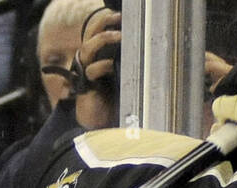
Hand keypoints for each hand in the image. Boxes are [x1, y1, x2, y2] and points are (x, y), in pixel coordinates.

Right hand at [75, 7, 122, 129]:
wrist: (100, 122)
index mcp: (96, 55)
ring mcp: (86, 71)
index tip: (120, 15)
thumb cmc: (113, 101)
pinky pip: (92, 70)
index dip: (106, 20)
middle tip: (118, 17)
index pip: (97, 30)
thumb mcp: (124, 79)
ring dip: (103, 39)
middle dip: (103, 22)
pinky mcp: (87, 85)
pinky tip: (112, 65)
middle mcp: (89, 60)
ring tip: (119, 36)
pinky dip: (103, 65)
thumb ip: (129, 66)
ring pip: (88, 47)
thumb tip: (150, 56)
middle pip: (90, 32)